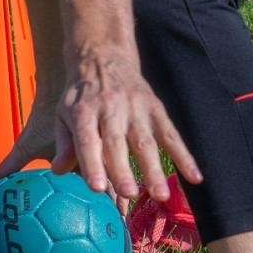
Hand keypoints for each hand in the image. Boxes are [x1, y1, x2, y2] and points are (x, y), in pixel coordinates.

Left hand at [0, 51, 201, 202]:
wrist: (103, 57)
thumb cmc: (82, 96)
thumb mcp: (64, 114)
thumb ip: (64, 143)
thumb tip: (58, 172)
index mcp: (84, 112)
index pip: (86, 140)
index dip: (92, 164)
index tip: (97, 188)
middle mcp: (110, 110)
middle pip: (117, 143)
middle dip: (123, 169)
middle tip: (129, 194)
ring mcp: (136, 109)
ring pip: (146, 142)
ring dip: (154, 169)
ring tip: (160, 195)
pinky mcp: (156, 109)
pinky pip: (172, 135)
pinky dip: (184, 155)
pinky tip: (194, 177)